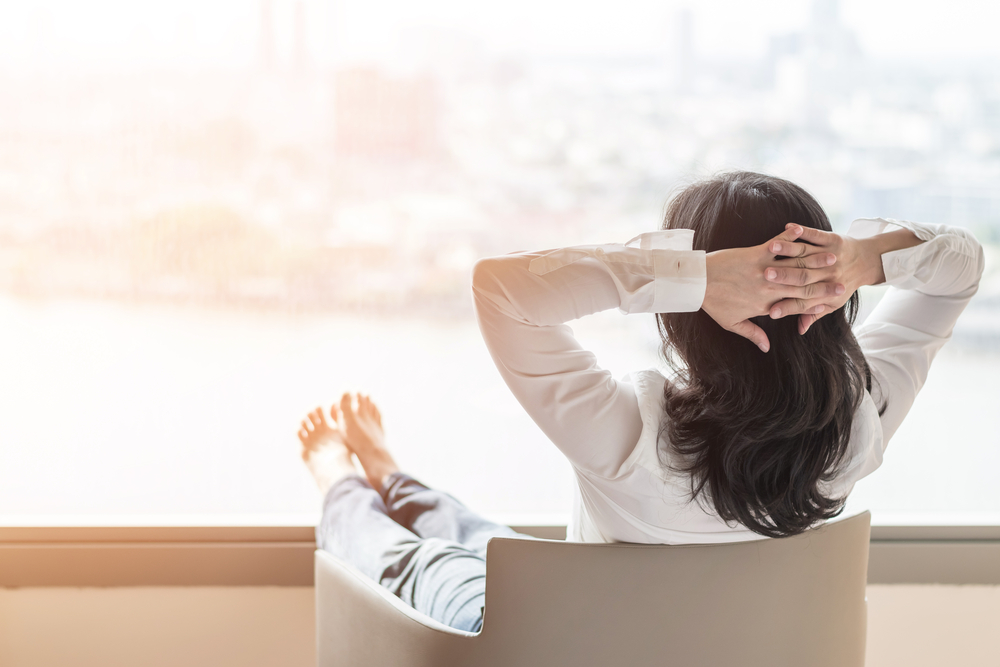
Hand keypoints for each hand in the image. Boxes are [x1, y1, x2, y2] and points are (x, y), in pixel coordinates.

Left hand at [703, 225, 845, 351]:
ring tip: (833, 256)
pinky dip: (790, 238)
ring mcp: (763, 270)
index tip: (833, 303)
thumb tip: (766, 348)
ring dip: (815, 260)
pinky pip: (777, 246)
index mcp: (765, 305)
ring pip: (795, 266)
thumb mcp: (731, 323)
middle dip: (824, 285)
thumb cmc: (712, 302)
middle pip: (802, 287)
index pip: (796, 306)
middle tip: (843, 281)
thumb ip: (752, 334)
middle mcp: (768, 289)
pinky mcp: (755, 254)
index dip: (816, 304)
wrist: (695, 282)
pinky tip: (802, 232)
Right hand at [764, 224, 880, 333]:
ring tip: (771, 249)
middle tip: (765, 276)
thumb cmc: (845, 284)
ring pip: (806, 253)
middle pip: (803, 277)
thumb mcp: (832, 304)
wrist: (868, 262)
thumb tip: (800, 330)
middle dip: (784, 276)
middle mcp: (828, 274)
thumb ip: (813, 314)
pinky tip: (788, 227)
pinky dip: (803, 231)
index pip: (803, 302)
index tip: (770, 312)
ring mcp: (830, 256)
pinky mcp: (833, 240)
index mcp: (826, 292)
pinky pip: (816, 235)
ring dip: (788, 250)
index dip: (787, 307)